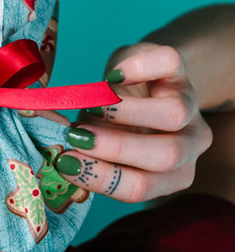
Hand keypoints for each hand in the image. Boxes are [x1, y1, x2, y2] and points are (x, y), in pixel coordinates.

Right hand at [54, 43, 212, 202]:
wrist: (144, 82)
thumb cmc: (117, 124)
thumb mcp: (103, 147)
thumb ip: (90, 156)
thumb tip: (61, 159)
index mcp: (172, 174)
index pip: (142, 187)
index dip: (102, 178)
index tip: (65, 162)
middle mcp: (190, 144)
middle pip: (166, 156)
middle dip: (115, 148)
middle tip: (77, 136)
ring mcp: (190, 104)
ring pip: (174, 114)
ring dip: (125, 112)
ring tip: (91, 106)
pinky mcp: (179, 68)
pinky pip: (169, 64)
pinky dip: (139, 68)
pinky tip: (114, 74)